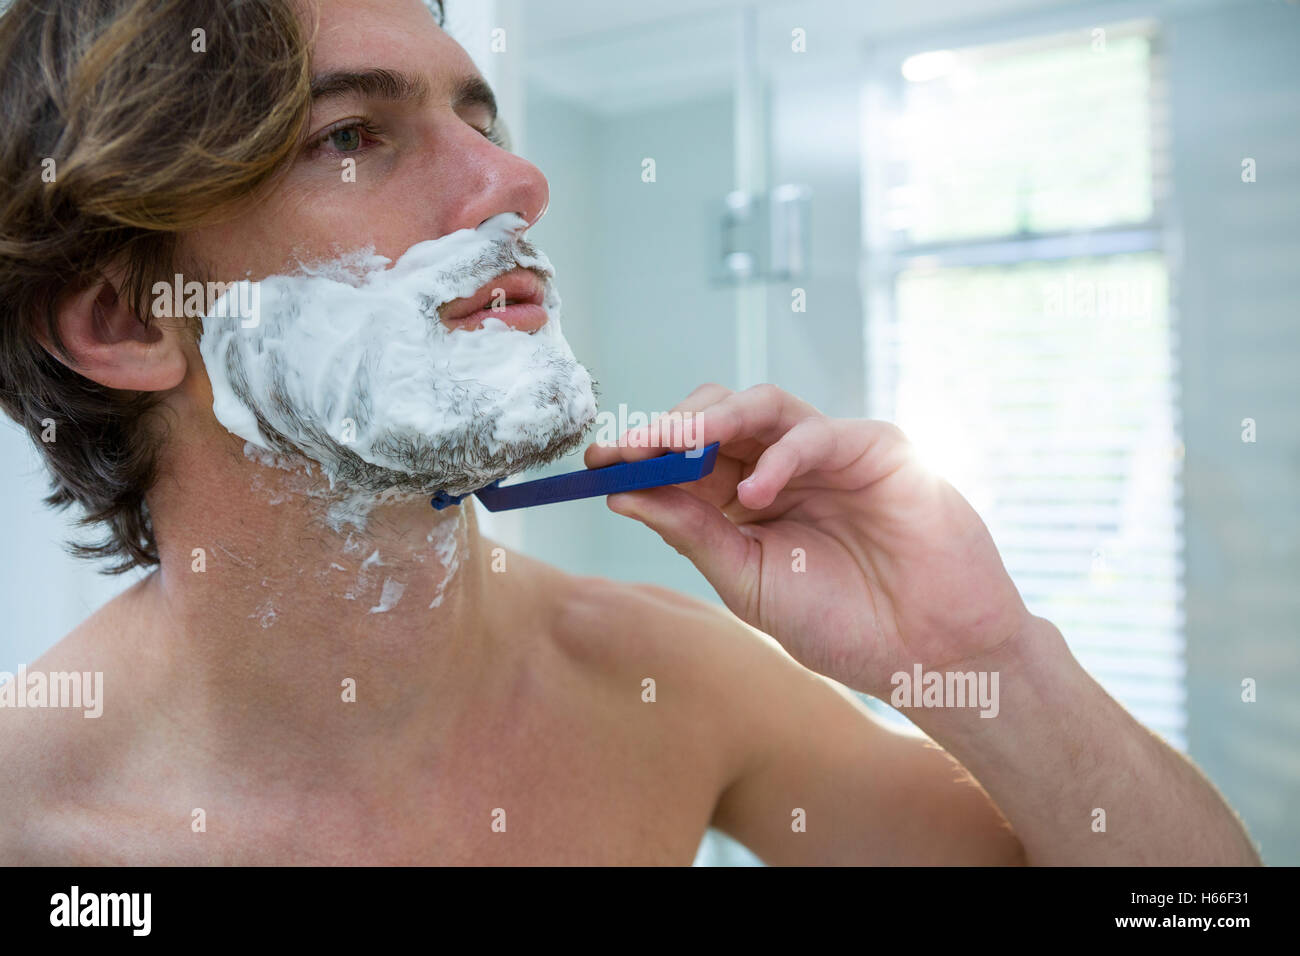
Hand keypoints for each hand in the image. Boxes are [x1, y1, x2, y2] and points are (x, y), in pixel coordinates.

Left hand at [584, 383, 1034, 696]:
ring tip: (672, 446)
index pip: (685, 458)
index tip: (596, 463)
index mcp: (747, 498)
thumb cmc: (843, 623)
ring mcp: (827, 453)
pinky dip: (782, 456)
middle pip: (715, 417)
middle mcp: (781, 465)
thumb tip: (624, 494)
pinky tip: (756, 493)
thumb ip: (693, 533)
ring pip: (761, 406)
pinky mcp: (875, 448)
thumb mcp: (748, 581)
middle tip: (626, 448)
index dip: (641, 453)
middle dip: (666, 429)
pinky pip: (818, 433)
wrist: (928, 652)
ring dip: (710, 419)